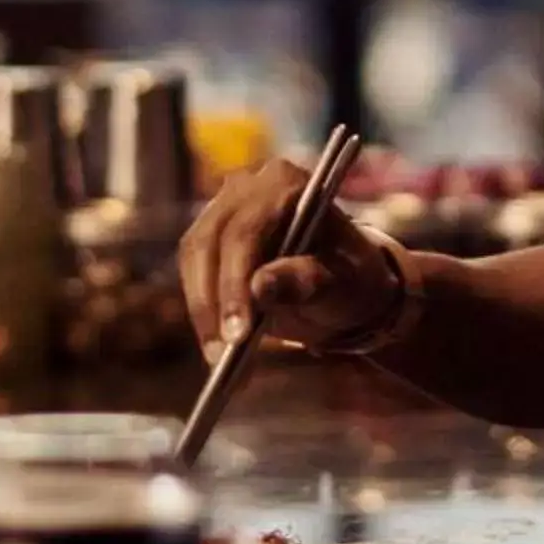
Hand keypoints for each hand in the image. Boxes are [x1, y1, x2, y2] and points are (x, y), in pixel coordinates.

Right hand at [180, 156, 404, 358]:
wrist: (343, 283)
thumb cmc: (350, 276)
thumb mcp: (343, 283)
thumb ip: (306, 281)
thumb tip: (259, 287)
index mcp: (287, 184)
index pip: (246, 231)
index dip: (235, 282)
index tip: (237, 333)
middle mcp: (248, 187)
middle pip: (210, 242)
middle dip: (212, 302)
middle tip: (221, 354)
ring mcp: (225, 208)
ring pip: (194, 259)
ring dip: (203, 311)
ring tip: (219, 358)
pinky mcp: (210, 236)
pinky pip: (193, 273)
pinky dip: (203, 311)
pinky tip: (216, 344)